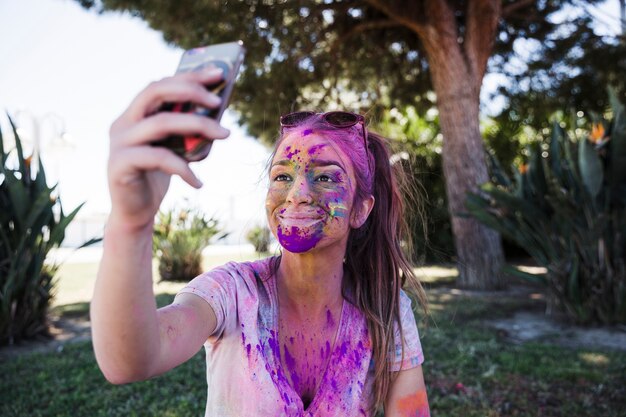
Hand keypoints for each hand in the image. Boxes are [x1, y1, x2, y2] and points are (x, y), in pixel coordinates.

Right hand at [107, 68, 230, 229]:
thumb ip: (187, 129)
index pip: (160, 85)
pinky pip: (159, 158)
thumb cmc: (158, 177)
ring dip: (198, 125)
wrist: (135, 214)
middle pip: (155, 92)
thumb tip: (219, 108)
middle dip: (191, 91)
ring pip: (161, 123)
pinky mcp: (120, 165)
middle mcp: (123, 124)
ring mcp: (119, 143)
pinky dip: (184, 168)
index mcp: (134, 114)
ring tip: (225, 134)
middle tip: (220, 102)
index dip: (188, 76)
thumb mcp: (175, 148)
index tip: (217, 74)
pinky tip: (198, 183)